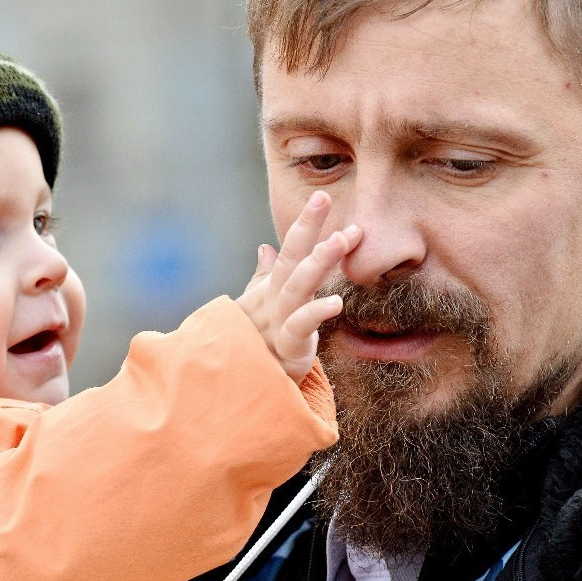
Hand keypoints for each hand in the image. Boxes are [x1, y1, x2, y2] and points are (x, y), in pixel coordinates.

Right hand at [235, 191, 360, 382]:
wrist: (240, 385)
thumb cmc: (255, 344)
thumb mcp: (261, 307)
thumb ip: (264, 276)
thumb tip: (266, 247)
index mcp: (273, 289)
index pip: (290, 250)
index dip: (306, 224)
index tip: (323, 196)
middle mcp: (275, 300)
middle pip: (291, 259)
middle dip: (308, 228)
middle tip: (324, 199)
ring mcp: (280, 322)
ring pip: (297, 286)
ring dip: (318, 262)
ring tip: (341, 240)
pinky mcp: (287, 348)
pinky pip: (300, 328)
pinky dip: (315, 313)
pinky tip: (335, 301)